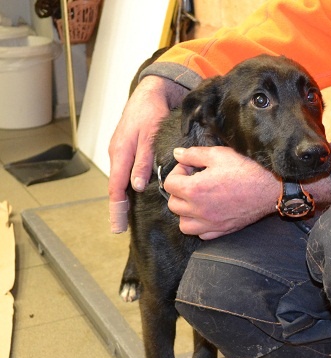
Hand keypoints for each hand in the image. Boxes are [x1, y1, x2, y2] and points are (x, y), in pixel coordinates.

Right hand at [108, 75, 187, 232]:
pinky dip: (125, 186)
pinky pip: (123, 172)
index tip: (117, 226)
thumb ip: (143, 163)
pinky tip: (132, 195)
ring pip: (119, 180)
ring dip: (121, 198)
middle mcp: (116, 154)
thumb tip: (136, 187)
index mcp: (120, 153)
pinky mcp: (125, 149)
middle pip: (115, 187)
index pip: (116, 188)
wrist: (150, 93)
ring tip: (124, 217)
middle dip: (117, 208)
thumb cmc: (150, 113)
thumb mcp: (149, 138)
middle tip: (119, 227)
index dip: (116, 208)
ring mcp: (119, 152)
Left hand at [164, 146, 280, 239]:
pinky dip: (200, 225)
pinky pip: (201, 234)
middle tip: (193, 181)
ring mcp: (210, 223)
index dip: (177, 172)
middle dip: (179, 191)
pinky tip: (208, 213)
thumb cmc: (247, 169)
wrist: (270, 188)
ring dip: (185, 212)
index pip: (169, 184)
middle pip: (173, 204)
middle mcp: (199, 210)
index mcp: (195, 190)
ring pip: (183, 224)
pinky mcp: (222, 230)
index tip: (190, 167)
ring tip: (196, 200)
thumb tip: (177, 154)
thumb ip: (193, 154)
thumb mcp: (219, 154)